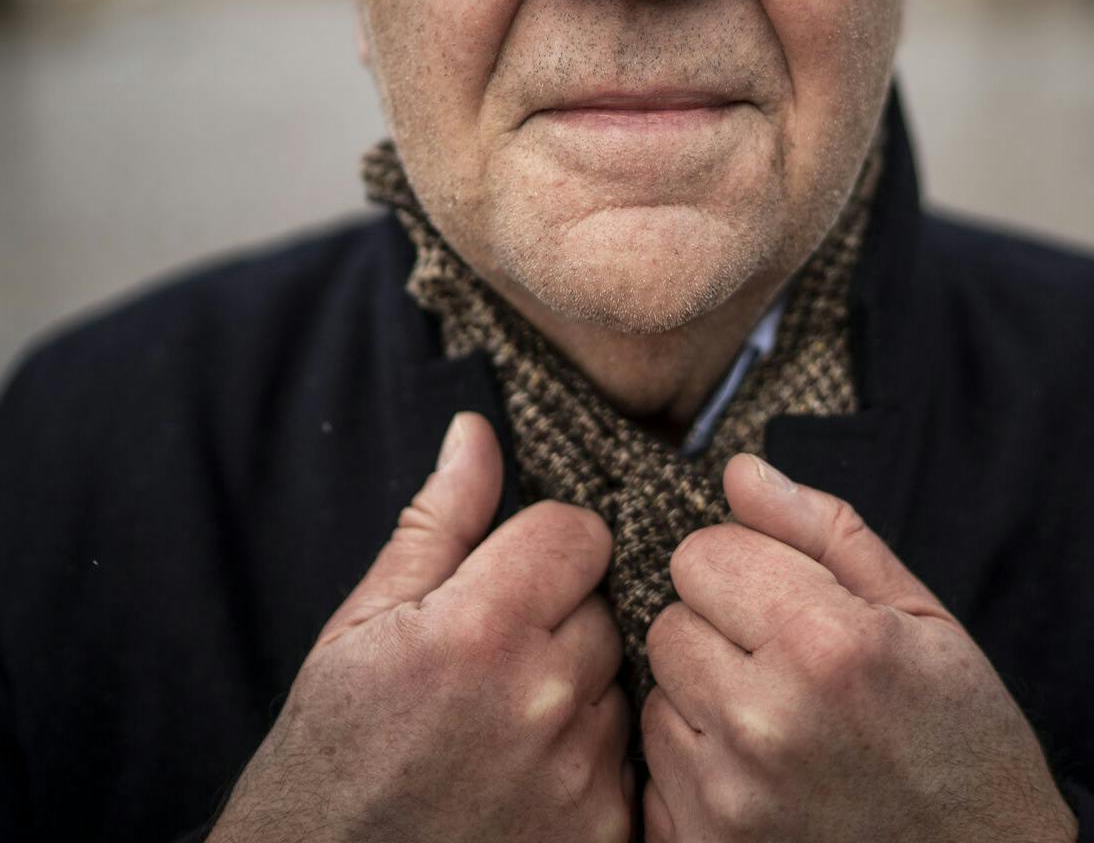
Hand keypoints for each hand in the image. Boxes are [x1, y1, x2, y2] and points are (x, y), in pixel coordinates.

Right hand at [211, 411, 632, 842]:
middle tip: (491, 662)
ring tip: (501, 724)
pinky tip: (524, 776)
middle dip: (556, 616)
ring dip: (574, 689)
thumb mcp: (362, 625)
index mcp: (480, 629)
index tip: (509, 575)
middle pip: (602, 605)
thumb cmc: (328, 757)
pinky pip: (624, 756)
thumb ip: (437, 522)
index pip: (579, 533)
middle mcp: (542, 699)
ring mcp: (579, 776)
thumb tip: (477, 432)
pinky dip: (585, 758)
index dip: (543, 545)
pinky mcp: (601, 835)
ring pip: (616, 681)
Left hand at [642, 454, 1076, 841]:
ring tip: (779, 722)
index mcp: (825, 643)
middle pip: (669, 620)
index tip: (787, 598)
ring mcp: (730, 799)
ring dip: (703, 696)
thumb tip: (739, 471)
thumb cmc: (962, 742)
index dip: (744, 565)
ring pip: (658, 692)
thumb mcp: (921, 615)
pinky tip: (762, 775)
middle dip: (719, 627)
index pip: (701, 553)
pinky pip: (656, 770)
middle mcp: (766, 721)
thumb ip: (822, 530)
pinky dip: (697, 763)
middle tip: (787, 664)